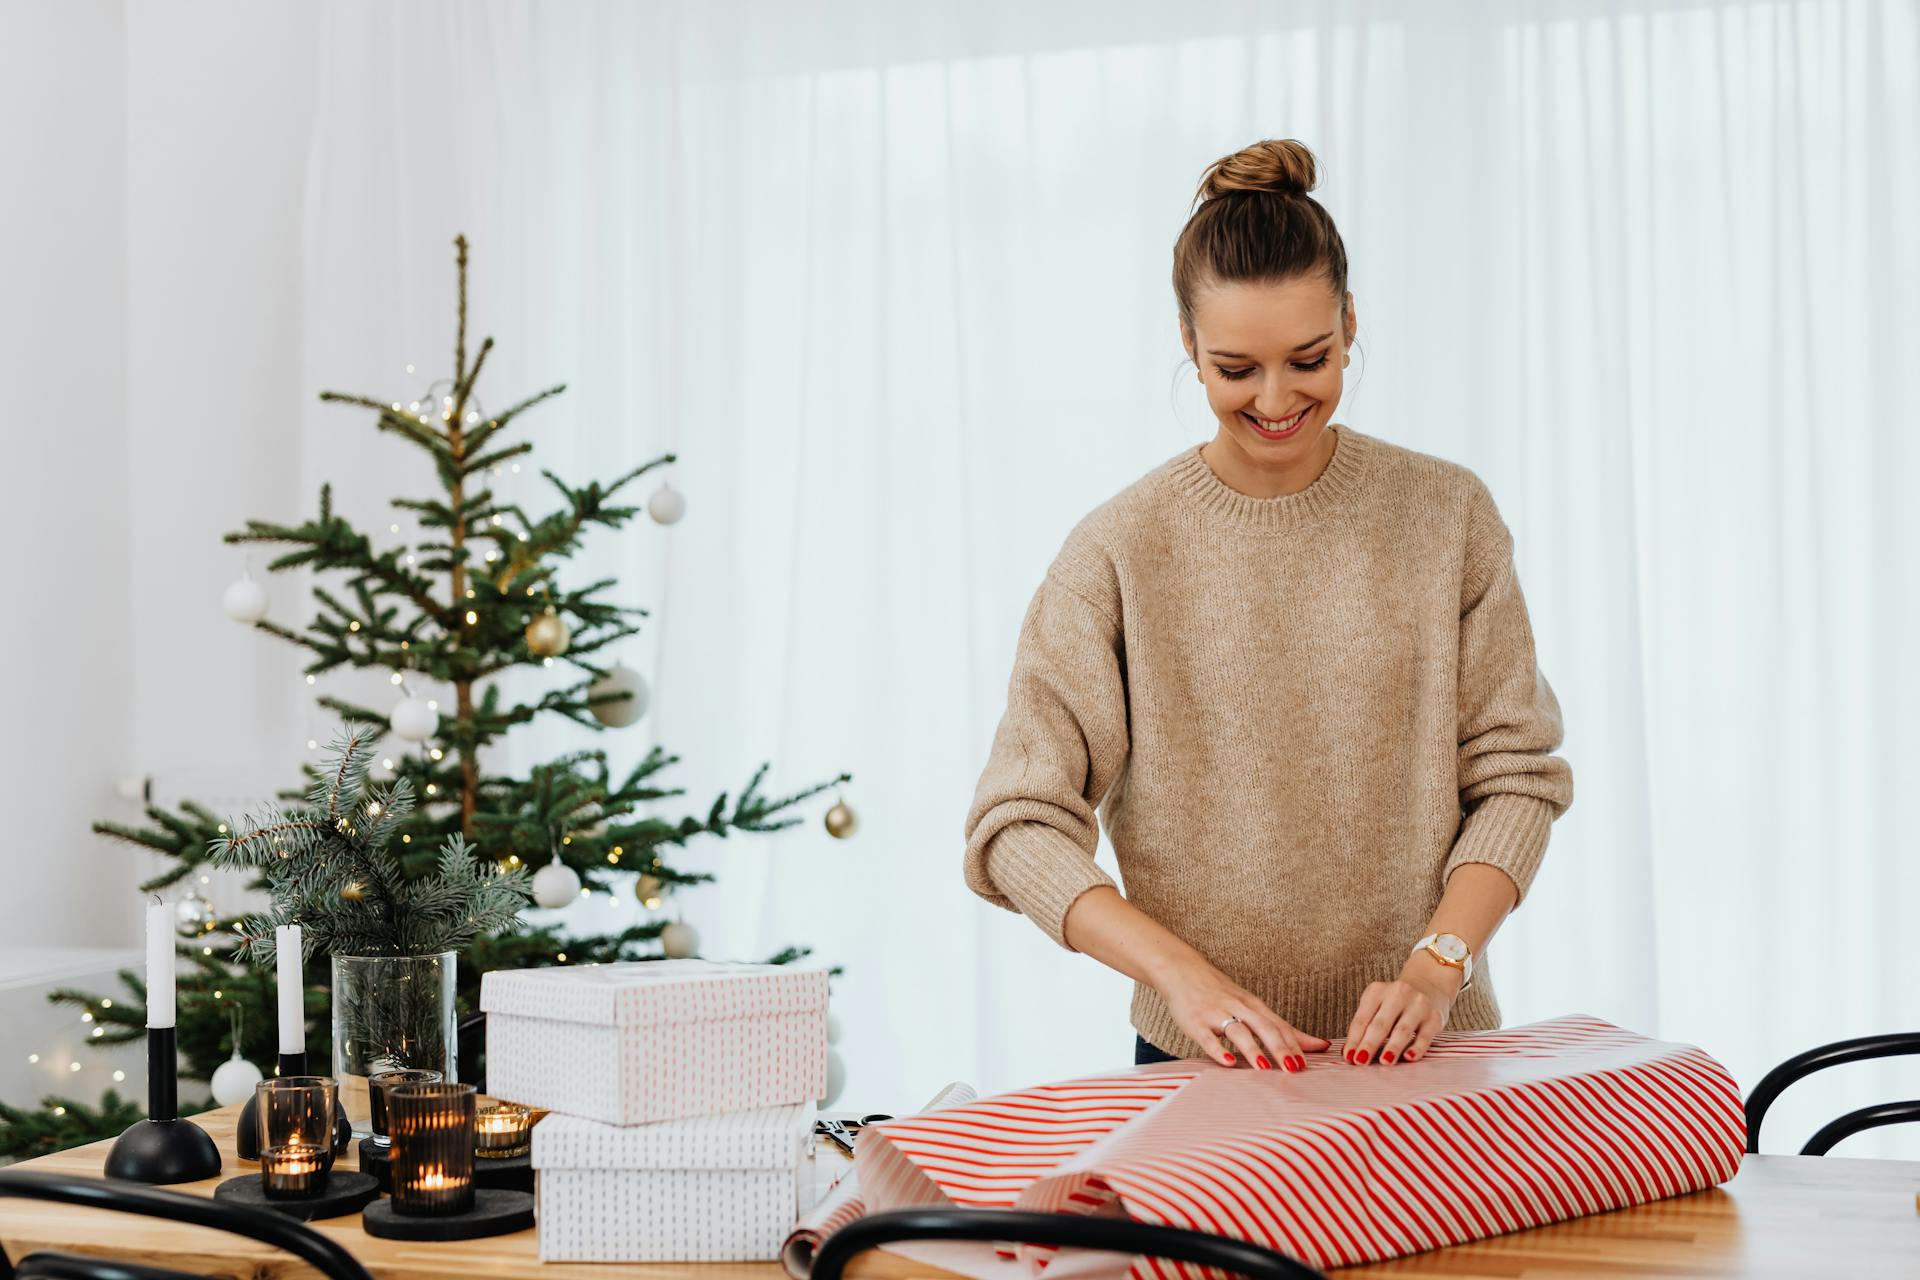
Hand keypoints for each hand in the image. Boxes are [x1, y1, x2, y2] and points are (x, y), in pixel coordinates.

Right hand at [1158, 958, 1329, 1070]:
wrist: (1182, 971)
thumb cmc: (1222, 994)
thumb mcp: (1253, 1007)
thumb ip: (1283, 1029)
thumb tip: (1321, 1046)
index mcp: (1255, 1007)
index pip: (1280, 1026)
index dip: (1296, 1045)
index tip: (1310, 1065)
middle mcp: (1239, 1008)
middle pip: (1264, 1027)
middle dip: (1280, 1048)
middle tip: (1294, 1070)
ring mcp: (1216, 1014)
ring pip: (1238, 1031)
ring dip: (1252, 1049)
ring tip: (1264, 1068)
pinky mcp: (1195, 1022)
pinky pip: (1207, 1037)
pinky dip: (1218, 1050)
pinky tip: (1228, 1062)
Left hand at [1343, 964, 1458, 1065]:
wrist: (1429, 985)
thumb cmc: (1395, 1003)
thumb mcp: (1377, 1004)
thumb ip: (1365, 1025)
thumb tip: (1350, 1053)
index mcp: (1377, 991)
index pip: (1362, 1018)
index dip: (1354, 1039)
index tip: (1348, 1057)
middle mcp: (1397, 994)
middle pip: (1380, 1024)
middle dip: (1369, 1044)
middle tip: (1360, 1061)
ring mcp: (1418, 1004)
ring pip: (1403, 1029)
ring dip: (1392, 1047)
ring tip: (1384, 1061)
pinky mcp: (1435, 1017)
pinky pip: (1425, 1035)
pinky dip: (1417, 1048)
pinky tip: (1410, 1057)